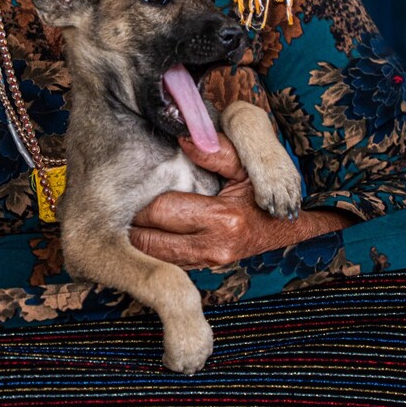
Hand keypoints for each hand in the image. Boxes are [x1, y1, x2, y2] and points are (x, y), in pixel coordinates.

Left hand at [130, 134, 355, 267]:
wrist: (287, 225)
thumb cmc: (264, 189)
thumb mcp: (246, 163)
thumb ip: (216, 150)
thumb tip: (183, 138)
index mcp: (224, 218)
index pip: (161, 211)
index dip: (140, 198)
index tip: (127, 183)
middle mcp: (214, 247)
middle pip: (149, 240)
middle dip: (131, 221)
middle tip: (118, 201)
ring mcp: (208, 263)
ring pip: (153, 256)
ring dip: (137, 237)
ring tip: (126, 214)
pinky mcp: (203, 268)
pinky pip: (165, 261)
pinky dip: (151, 247)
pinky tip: (143, 229)